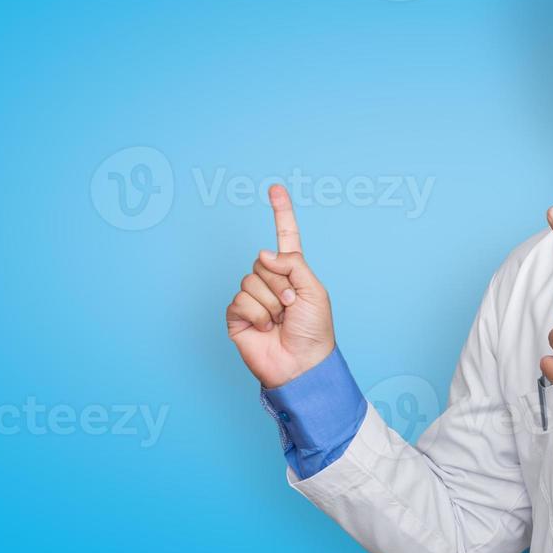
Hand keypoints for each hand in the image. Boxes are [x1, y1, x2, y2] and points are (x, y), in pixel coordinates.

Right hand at [226, 184, 335, 388]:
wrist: (301, 364)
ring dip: (270, 302)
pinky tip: (265, 328)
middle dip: (280, 284)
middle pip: (263, 261)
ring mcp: (252, 297)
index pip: (285, 235)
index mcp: (292, 271)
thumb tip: (262, 253)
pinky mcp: (237, 314)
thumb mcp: (314, 289)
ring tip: (280, 320)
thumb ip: (292, 263)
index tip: (275, 189)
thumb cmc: (314, 331)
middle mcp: (270, 280)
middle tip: (291, 307)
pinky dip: (256, 314)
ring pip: (251, 280)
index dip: (281, 212)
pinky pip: (240, 299)